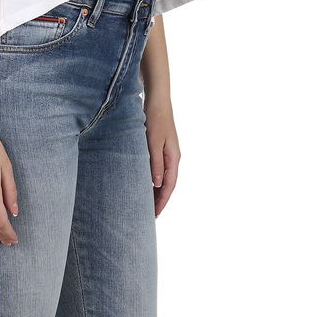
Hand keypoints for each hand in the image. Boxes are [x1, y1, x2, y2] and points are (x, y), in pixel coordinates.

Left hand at [144, 98, 180, 216]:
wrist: (157, 100)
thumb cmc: (155, 119)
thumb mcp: (153, 142)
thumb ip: (155, 162)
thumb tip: (156, 185)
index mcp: (174, 158)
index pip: (169, 186)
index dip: (162, 201)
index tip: (154, 215)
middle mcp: (172, 157)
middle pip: (167, 185)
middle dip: (159, 200)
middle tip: (148, 216)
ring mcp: (167, 153)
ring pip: (162, 178)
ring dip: (155, 191)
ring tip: (145, 204)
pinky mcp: (160, 148)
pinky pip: (158, 169)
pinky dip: (152, 179)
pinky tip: (143, 183)